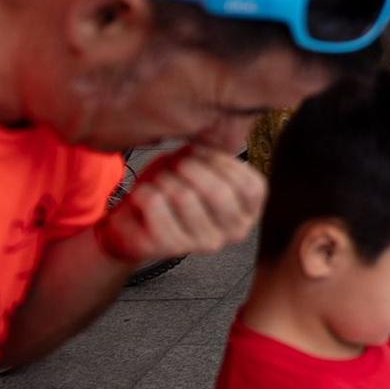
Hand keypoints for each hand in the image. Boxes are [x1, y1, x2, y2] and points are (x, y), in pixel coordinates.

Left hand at [98, 146, 264, 264]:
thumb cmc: (174, 189)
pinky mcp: (174, 248)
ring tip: (161, 182)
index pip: (250, 187)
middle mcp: (235, 232)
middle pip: (219, 193)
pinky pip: (156, 204)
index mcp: (249, 212)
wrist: (138, 221)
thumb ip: (211, 155)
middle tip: (177, 165)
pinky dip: (145, 191)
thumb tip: (209, 140)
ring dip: (165, 179)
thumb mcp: (199, 165)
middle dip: (190, 168)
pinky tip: (146, 195)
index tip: (200, 153)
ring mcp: (206, 244)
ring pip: (184, 196)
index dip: (222, 162)